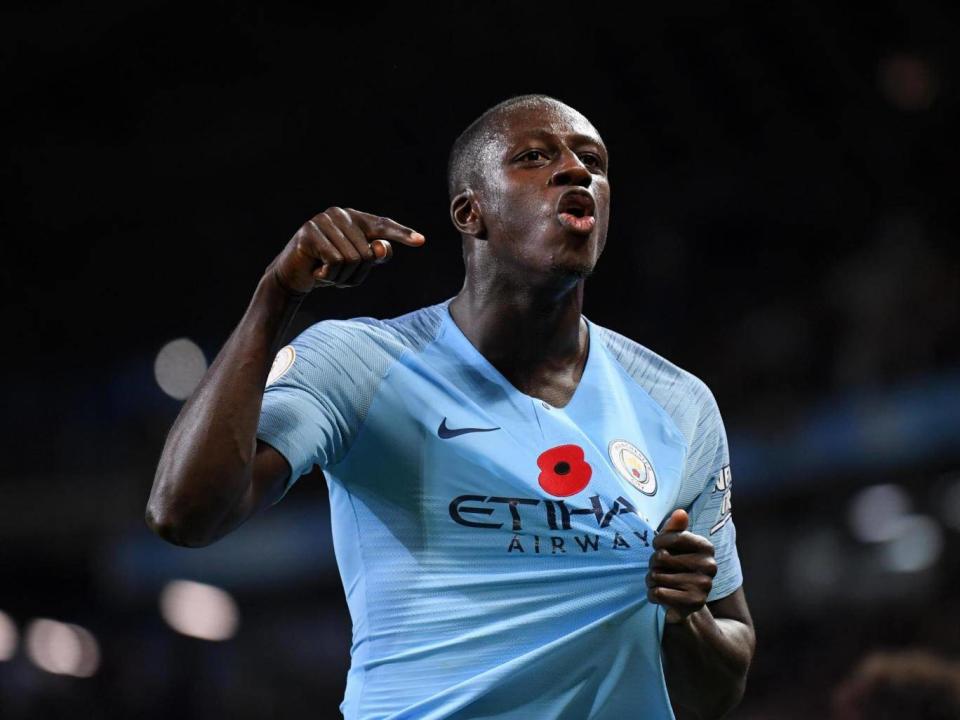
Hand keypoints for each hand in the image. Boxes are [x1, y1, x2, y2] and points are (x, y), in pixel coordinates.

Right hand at [267, 207, 425, 293]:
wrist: (293, 275)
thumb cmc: (329, 268)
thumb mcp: (357, 265)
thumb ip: (375, 256)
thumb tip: (382, 248)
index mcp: (356, 218)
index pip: (383, 225)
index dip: (402, 234)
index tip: (421, 241)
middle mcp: (340, 214)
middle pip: (368, 253)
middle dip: (356, 273)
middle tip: (337, 273)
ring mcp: (323, 221)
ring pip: (352, 259)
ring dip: (341, 276)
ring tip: (327, 272)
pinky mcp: (309, 233)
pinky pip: (335, 261)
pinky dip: (328, 275)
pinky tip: (317, 272)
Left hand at [646, 509, 716, 623]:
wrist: (685, 601)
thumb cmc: (675, 566)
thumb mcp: (673, 544)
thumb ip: (675, 528)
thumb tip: (680, 512)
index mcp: (706, 547)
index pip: (669, 538)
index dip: (658, 543)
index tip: (660, 548)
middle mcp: (710, 565)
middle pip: (660, 557)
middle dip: (653, 564)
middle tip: (660, 569)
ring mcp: (704, 585)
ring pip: (657, 576)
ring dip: (652, 580)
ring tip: (661, 582)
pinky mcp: (694, 603)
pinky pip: (658, 593)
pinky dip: (653, 595)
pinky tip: (661, 595)